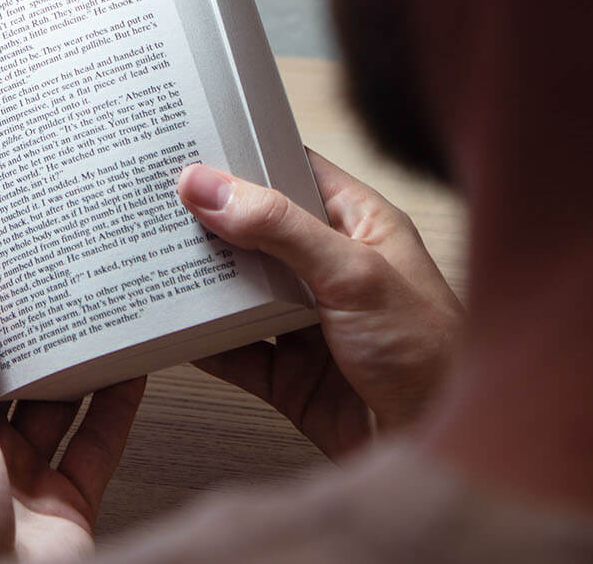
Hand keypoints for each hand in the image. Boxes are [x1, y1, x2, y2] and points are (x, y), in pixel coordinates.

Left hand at [0, 268, 146, 561]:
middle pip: (1, 379)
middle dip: (23, 334)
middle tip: (43, 278)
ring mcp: (17, 481)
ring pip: (52, 406)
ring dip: (73, 363)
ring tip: (91, 309)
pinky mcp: (65, 504)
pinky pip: (95, 443)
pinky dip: (116, 405)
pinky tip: (128, 368)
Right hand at [177, 150, 461, 459]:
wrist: (441, 447)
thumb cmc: (432, 355)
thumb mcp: (353, 272)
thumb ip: (278, 227)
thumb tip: (208, 186)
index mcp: (360, 227)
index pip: (293, 172)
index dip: (245, 157)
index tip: (191, 145)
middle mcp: (332, 270)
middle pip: (256, 233)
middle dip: (209, 221)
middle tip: (154, 201)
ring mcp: (309, 324)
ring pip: (240, 292)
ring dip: (202, 282)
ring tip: (151, 258)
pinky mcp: (291, 375)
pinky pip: (235, 351)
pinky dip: (203, 342)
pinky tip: (173, 328)